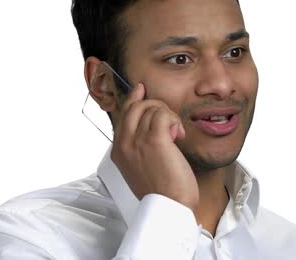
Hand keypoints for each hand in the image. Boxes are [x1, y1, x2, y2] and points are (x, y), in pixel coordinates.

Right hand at [110, 83, 198, 210]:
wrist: (169, 206)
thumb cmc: (162, 190)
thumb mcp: (142, 166)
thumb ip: (140, 146)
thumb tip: (150, 122)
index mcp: (118, 151)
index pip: (123, 115)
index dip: (134, 99)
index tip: (142, 89)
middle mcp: (124, 144)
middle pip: (136, 106)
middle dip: (156, 107)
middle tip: (170, 122)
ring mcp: (137, 141)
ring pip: (152, 108)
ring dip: (169, 117)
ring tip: (175, 135)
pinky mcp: (154, 139)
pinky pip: (163, 114)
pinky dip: (173, 121)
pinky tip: (178, 136)